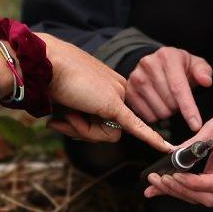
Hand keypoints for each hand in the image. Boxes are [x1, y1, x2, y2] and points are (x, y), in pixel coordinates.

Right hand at [35, 33, 172, 152]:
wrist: (47, 62)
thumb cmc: (51, 80)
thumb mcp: (67, 102)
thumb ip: (78, 117)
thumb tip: (78, 129)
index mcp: (110, 85)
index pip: (109, 118)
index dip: (85, 126)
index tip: (62, 118)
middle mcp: (118, 88)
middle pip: (110, 129)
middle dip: (83, 131)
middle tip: (62, 119)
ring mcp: (118, 95)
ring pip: (108, 134)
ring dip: (82, 131)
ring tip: (67, 112)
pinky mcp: (113, 104)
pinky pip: (136, 127)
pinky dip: (151, 139)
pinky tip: (166, 149)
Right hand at [126, 47, 212, 130]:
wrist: (157, 63)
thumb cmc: (180, 67)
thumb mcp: (195, 65)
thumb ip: (204, 72)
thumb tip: (206, 81)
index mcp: (167, 56)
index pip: (179, 87)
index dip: (188, 109)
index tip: (196, 125)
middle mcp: (149, 64)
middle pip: (169, 102)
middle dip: (179, 108)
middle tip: (178, 99)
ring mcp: (136, 77)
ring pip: (159, 111)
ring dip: (168, 112)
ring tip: (167, 100)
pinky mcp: (128, 90)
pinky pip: (146, 116)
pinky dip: (156, 115)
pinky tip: (157, 104)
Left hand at [143, 113, 212, 206]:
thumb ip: (195, 142)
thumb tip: (172, 154)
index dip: (193, 183)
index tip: (174, 176)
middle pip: (209, 197)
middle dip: (181, 191)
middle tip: (159, 181)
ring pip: (204, 198)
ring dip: (178, 192)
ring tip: (155, 185)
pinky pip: (202, 192)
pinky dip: (183, 190)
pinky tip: (164, 188)